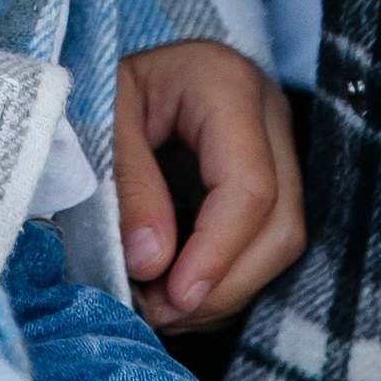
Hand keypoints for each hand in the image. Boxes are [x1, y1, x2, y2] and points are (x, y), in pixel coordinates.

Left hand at [114, 40, 304, 333]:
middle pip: (279, 223)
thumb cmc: (101, 88)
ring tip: (160, 305)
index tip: (171, 298)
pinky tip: (177, 289)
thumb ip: (127, 186)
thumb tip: (152, 264)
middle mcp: (267, 114)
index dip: (216, 253)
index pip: (250, 186)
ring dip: (224, 290)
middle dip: (223, 284)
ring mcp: (276, 146)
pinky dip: (225, 281)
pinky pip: (266, 245)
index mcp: (226, 85)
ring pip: (281, 242)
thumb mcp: (99, 121)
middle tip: (158, 311)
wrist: (113, 69)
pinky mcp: (270, 177)